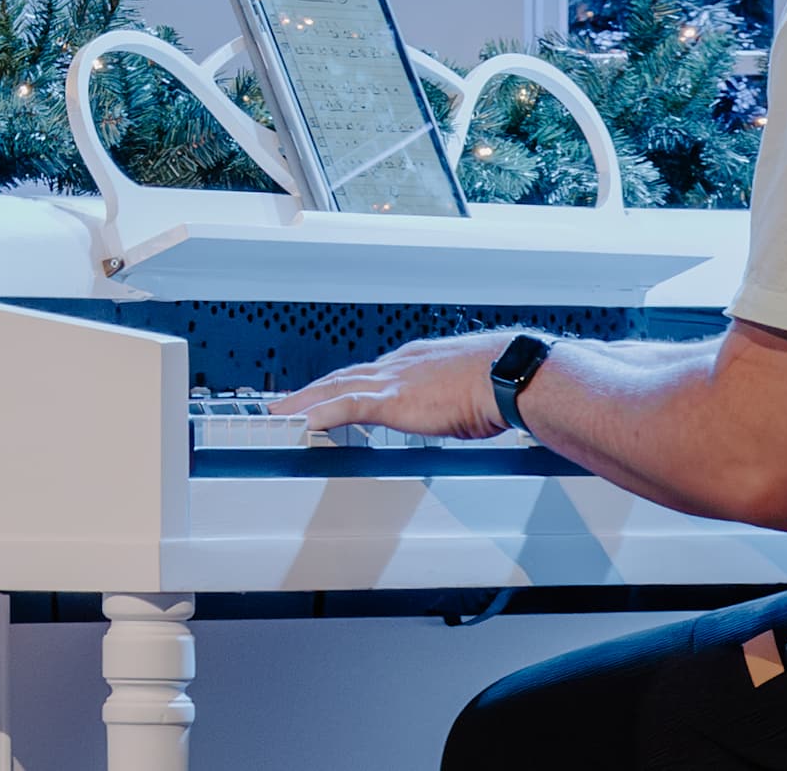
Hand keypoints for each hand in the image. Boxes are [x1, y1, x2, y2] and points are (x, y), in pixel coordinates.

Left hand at [285, 333, 516, 440]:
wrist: (508, 375)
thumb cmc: (501, 382)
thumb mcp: (470, 390)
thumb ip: (456, 400)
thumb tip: (466, 412)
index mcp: (414, 363)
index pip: (367, 374)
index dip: (342, 384)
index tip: (326, 392)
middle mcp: (396, 366)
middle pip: (340, 378)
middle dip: (311, 390)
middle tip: (285, 402)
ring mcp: (390, 381)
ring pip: (332, 389)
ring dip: (301, 402)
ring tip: (278, 413)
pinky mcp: (391, 399)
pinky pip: (342, 406)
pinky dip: (316, 414)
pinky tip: (297, 422)